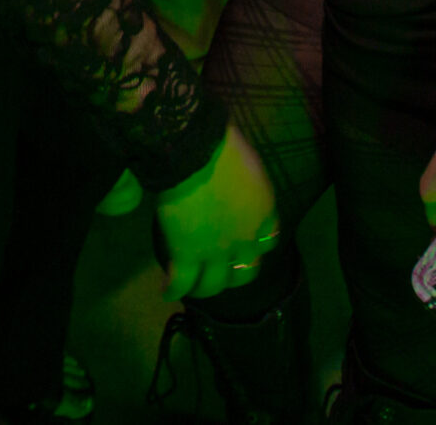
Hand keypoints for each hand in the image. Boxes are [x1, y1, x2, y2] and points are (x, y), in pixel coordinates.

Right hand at [155, 124, 278, 300]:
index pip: (269, 240)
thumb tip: (227, 183)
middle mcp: (245, 237)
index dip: (257, 246)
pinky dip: (173, 289)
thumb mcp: (244, 164)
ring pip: (213, 284)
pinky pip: (181, 282)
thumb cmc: (220, 145)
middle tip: (220, 274)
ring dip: (203, 289)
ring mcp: (216, 250)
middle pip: (246, 271)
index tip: (246, 244)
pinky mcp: (187, 254)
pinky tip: (166, 289)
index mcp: (263, 210)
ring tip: (191, 288)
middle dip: (233, 276)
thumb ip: (242, 182)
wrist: (196, 153)